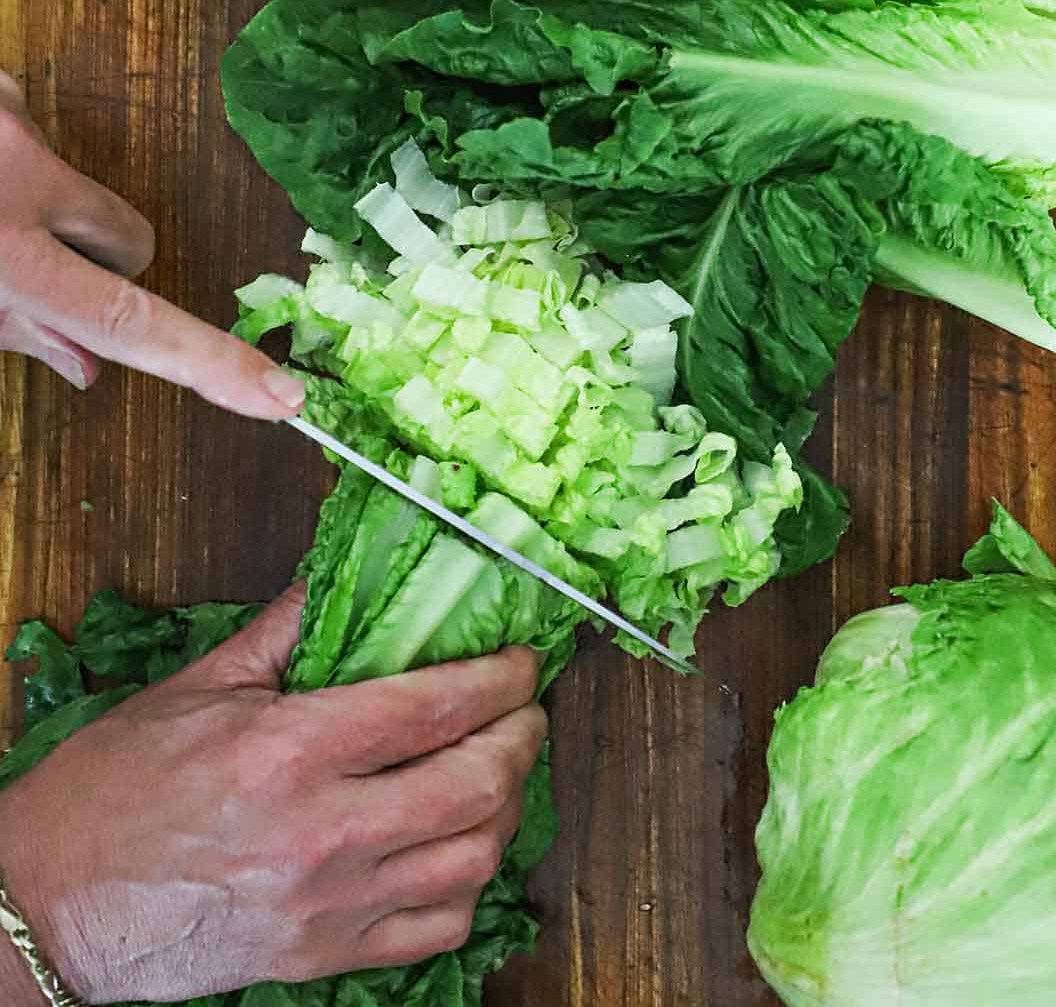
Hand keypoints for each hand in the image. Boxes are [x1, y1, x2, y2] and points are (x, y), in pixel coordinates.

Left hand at [0, 71, 303, 417]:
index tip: (282, 395)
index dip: (213, 364)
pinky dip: (2, 152)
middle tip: (22, 261)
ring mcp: (7, 117)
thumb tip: (86, 366)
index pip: (128, 323)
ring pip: (73, 181)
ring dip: (37, 200)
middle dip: (96, 258)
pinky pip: (26, 127)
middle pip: (130, 240)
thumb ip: (13, 330)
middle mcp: (15, 173)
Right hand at [0, 584, 547, 1002]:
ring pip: (473, 859)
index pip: (434, 707)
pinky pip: (438, 930)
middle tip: (526, 709)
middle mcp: (323, 833)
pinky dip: (471, 885)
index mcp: (290, 751)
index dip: (500, 678)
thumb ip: (290, 627)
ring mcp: (330, 906)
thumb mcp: (201, 685)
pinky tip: (462, 846)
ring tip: (504, 769)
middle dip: (523, 736)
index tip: (524, 661)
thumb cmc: (116, 787)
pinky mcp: (325, 958)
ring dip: (508, 806)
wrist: (52, 903)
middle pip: (475, 783)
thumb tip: (347, 574)